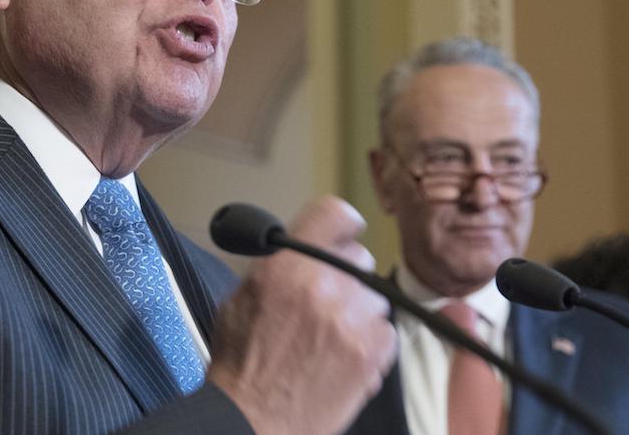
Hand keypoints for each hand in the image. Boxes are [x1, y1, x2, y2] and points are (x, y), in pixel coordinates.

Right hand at [206, 197, 397, 433]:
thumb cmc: (242, 364)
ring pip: (375, 296)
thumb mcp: (241, 298)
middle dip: (345, 275)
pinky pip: (388, 331)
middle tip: (326, 298)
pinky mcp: (373, 353)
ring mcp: (353, 321)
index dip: (341, 223)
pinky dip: (371, 341)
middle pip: (360, 257)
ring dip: (358, 310)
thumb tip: (301, 251)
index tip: (344, 232)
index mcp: (286, 267)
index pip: (334, 214)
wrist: (253, 420)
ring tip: (331, 335)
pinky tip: (344, 355)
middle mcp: (324, 286)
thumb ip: (277, 267)